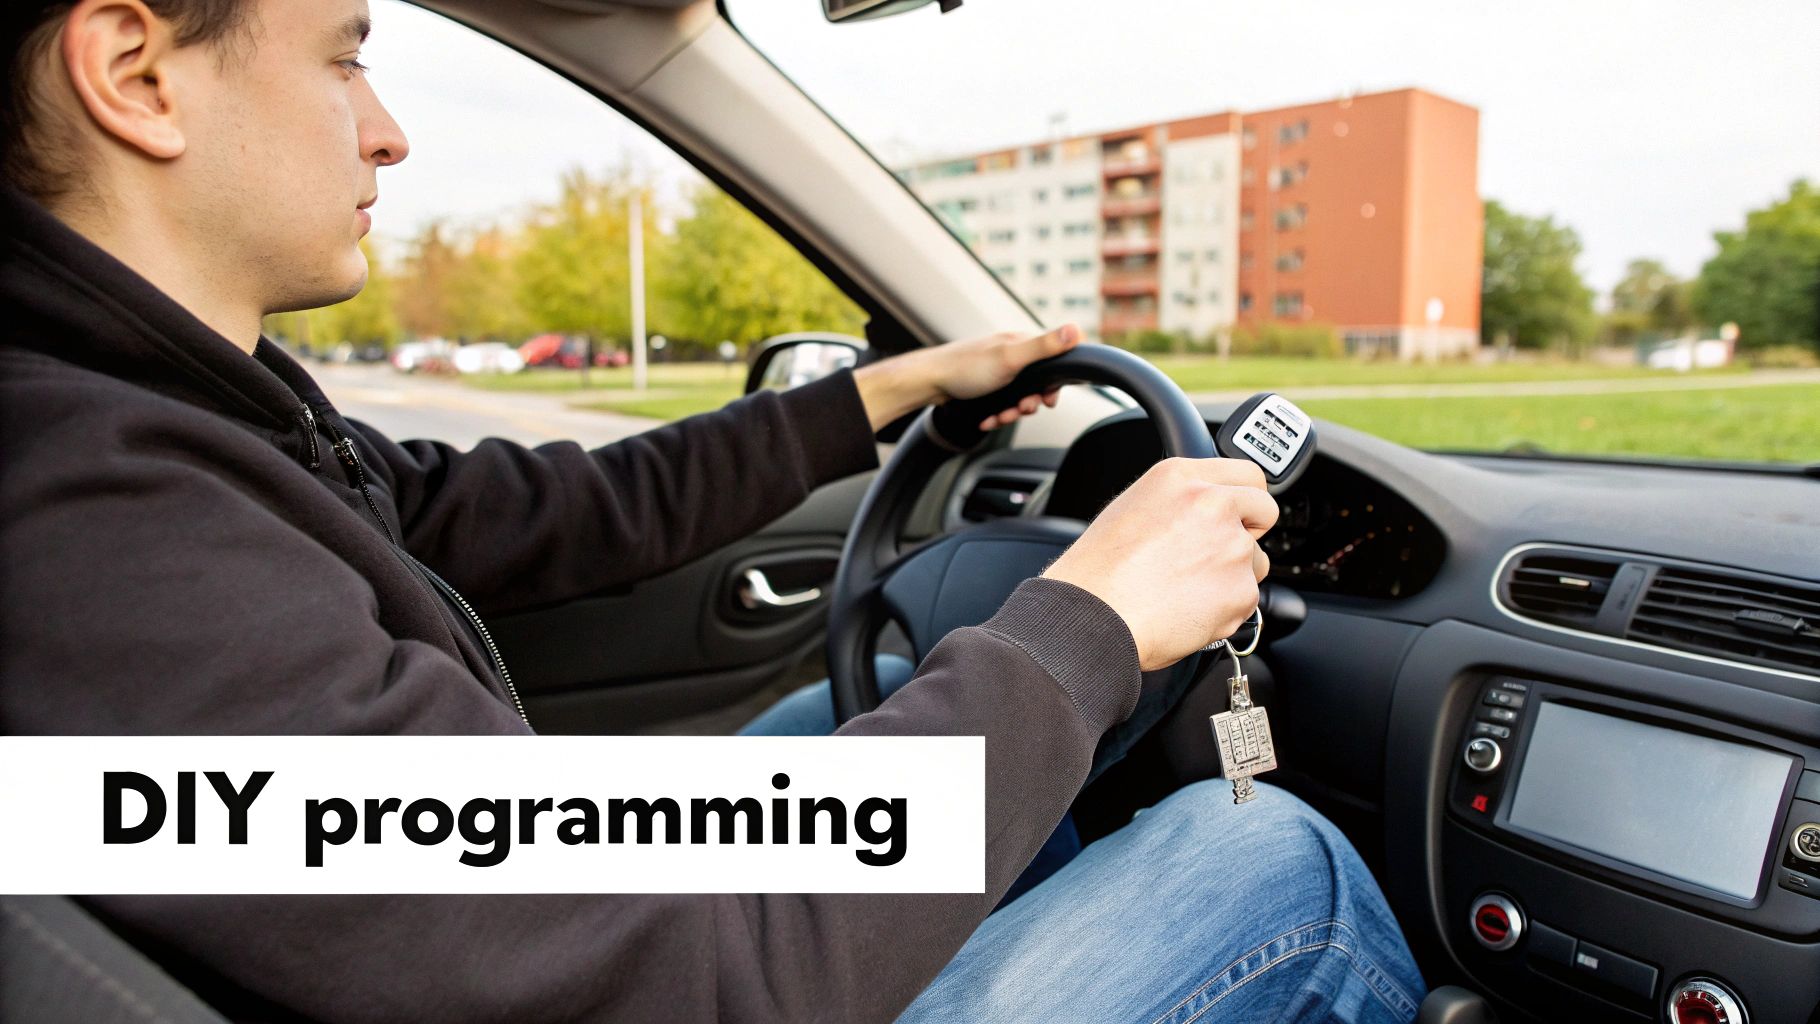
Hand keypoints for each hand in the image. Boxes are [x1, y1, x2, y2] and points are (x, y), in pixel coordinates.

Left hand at [850, 323, 1082, 432]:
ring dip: (1011, 412)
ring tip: (999, 416)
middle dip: (1028, 404)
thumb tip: (1076, 331)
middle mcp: (1009, 353)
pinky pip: (999, 403)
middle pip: (1035, 385)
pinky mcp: (983, 384)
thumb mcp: (1010, 358)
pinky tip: (987, 419)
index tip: (1046, 401)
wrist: (927, 382)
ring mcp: (995, 370)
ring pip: (1016, 397)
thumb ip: (1043, 347)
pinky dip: (996, 414)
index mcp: (1019, 343)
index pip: (1052, 362)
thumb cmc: (965, 368)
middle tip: (1018, 410)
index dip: (1052, 386)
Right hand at [1042, 458, 1277, 671]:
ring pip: (1256, 560)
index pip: (1247, 473)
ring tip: (1188, 588)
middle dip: (1249, 531)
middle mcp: (1212, 504)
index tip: (1240, 512)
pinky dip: (1225, 608)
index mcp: (1182, 477)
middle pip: (1264, 511)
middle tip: (1216, 554)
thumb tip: (1200, 512)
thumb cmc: (1098, 572)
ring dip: (1234, 574)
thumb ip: (1178, 501)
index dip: (1244, 498)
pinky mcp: (1241, 589)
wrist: (1093, 616)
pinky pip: (1246, 598)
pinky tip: (1188, 609)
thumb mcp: (1132, 508)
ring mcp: (1232, 547)